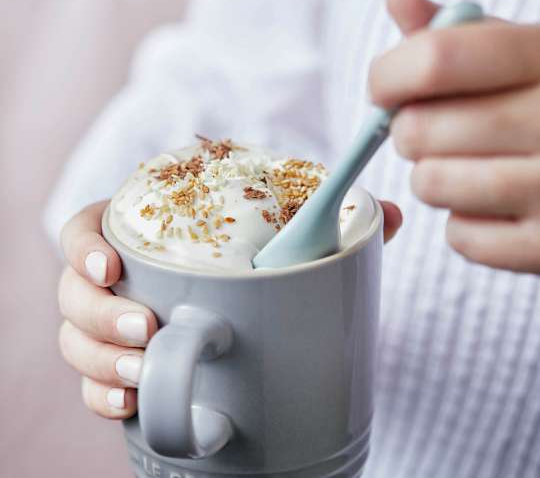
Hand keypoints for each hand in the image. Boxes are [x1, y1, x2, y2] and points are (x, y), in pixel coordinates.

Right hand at [58, 200, 400, 418]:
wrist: (251, 318)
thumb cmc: (258, 266)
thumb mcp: (291, 243)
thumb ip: (336, 228)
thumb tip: (388, 214)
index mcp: (145, 234)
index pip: (87, 230)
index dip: (84, 248)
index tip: (112, 267)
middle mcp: (120, 279)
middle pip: (75, 293)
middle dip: (102, 317)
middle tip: (152, 331)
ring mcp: (114, 323)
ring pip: (76, 340)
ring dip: (100, 360)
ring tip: (143, 373)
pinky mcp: (117, 364)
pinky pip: (89, 381)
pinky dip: (101, 393)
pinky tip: (128, 402)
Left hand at [369, 0, 539, 273]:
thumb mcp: (520, 54)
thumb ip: (456, 33)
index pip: (435, 58)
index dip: (388, 76)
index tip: (383, 88)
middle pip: (418, 129)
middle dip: (410, 131)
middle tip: (436, 130)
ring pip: (430, 184)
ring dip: (434, 177)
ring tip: (469, 165)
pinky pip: (460, 237)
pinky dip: (465, 224)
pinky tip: (494, 205)